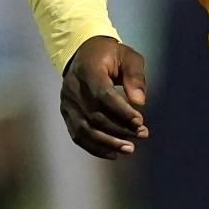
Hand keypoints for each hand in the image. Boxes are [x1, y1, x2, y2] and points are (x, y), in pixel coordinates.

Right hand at [60, 36, 148, 159]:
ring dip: (108, 142)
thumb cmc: (110, 56)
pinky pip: (78, 135)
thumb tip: (140, 102)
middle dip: (120, 128)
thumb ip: (136, 77)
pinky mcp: (66, 113)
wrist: (84, 54)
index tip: (140, 121)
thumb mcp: (128, 57)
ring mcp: (67, 102)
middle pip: (94, 115)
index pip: (103, 95)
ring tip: (129, 148)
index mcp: (87, 70)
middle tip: (142, 134)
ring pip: (84, 129)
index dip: (121, 111)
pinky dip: (95, 147)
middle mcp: (72, 88)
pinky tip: (112, 154)